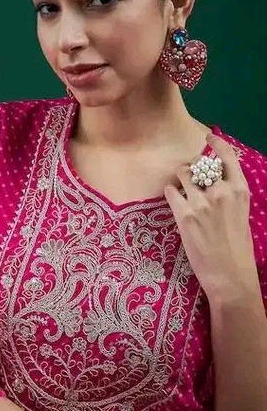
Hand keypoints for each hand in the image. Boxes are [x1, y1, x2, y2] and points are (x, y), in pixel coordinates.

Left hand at [164, 134, 255, 300]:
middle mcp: (221, 191)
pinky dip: (170, 192)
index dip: (217, 144)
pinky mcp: (184, 214)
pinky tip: (174, 199)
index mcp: (240, 190)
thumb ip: (229, 195)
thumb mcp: (241, 214)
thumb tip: (214, 181)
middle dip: (194, 169)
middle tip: (191, 178)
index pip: (228, 157)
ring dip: (180, 179)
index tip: (209, 137)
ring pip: (183, 174)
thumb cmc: (237, 247)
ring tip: (182, 189)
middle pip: (201, 165)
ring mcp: (201, 202)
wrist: (229, 273)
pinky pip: (170, 191)